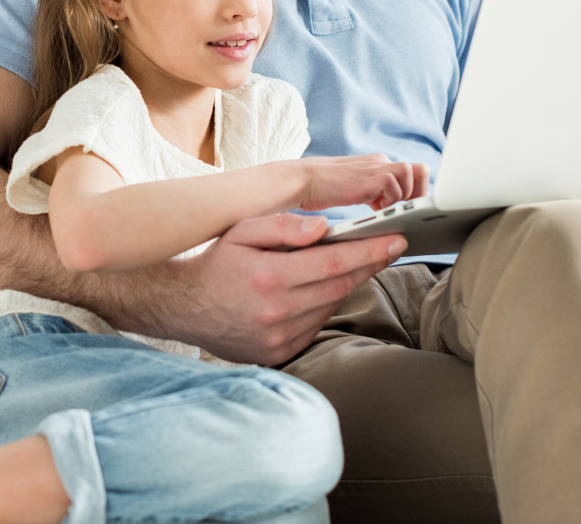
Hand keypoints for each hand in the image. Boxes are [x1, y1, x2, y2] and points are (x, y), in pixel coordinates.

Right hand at [160, 213, 407, 365]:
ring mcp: (278, 338)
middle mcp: (276, 312)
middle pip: (340, 285)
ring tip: (354, 263)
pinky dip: (324, 305)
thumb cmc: (215, 262)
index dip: (370, 251)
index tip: (397, 240)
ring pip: (330, 306)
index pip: (335, 263)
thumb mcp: (241, 231)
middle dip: (369, 264)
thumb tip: (324, 228)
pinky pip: (316, 326)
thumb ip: (283, 226)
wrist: (183, 307)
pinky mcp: (279, 354)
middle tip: (390, 246)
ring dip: (346, 284)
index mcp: (269, 278)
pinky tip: (319, 290)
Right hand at [289, 154, 423, 211]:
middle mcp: (381, 162)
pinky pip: (395, 184)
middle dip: (417, 193)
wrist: (302, 180)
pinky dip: (391, 199)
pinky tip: (374, 206)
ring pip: (412, 173)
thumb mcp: (359, 188)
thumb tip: (391, 206)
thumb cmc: (326, 189)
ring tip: (386, 207)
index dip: (415, 192)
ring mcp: (376, 167)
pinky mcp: (369, 176)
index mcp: (379, 164)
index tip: (401, 208)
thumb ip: (376, 192)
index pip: (414, 172)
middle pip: (420, 170)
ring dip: (404, 195)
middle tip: (401, 209)